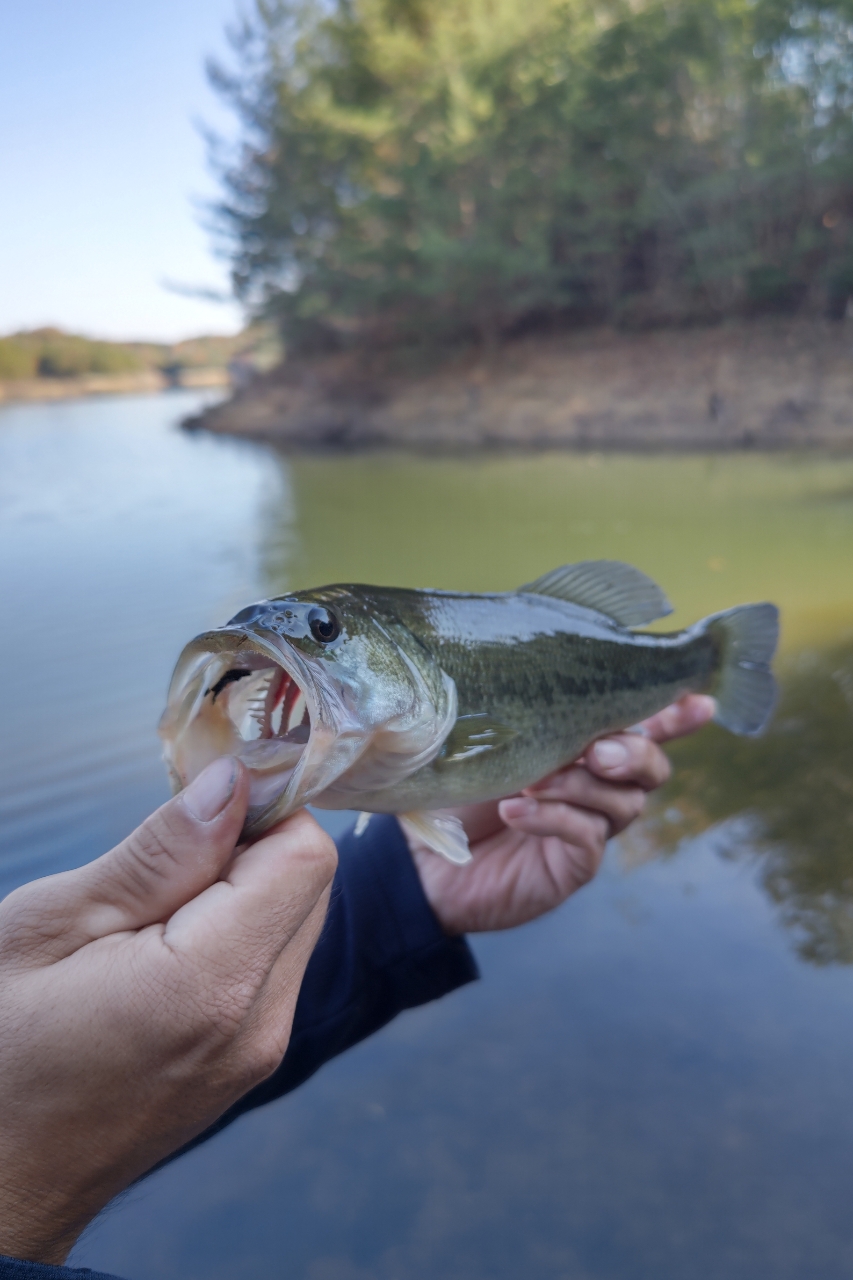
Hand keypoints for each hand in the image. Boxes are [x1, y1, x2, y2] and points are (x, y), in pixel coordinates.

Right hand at [0, 757, 335, 1265]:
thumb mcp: (54, 927)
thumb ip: (158, 855)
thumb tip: (234, 781)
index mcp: (212, 984)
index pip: (306, 856)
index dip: (264, 809)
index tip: (204, 801)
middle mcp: (260, 1023)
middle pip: (310, 884)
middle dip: (252, 846)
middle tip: (164, 859)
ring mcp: (261, 1051)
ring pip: (296, 921)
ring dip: (243, 891)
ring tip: (153, 911)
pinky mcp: (251, 1062)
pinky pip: (276, 966)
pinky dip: (238, 934)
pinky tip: (165, 948)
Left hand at [409, 694, 714, 933]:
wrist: (424, 861)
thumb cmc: (454, 789)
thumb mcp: (484, 742)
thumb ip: (519, 717)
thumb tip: (527, 679)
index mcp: (584, 746)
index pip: (642, 726)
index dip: (676, 716)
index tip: (700, 702)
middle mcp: (598, 786)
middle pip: (651, 767)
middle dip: (633, 752)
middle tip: (595, 752)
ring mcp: (590, 827)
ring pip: (624, 802)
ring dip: (583, 785)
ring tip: (535, 782)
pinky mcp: (573, 865)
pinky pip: (587, 837)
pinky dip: (555, 818)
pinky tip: (517, 812)